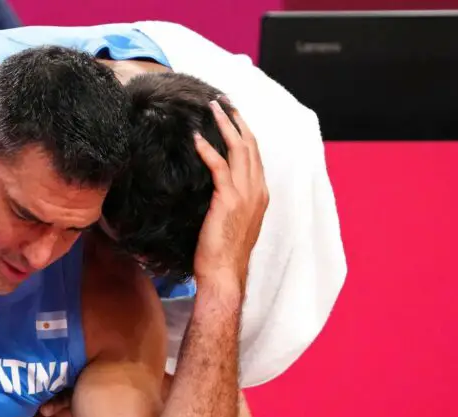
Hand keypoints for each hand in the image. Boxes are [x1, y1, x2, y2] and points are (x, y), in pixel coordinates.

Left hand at [192, 99, 268, 284]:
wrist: (224, 275)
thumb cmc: (222, 255)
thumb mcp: (230, 223)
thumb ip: (229, 202)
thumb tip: (216, 191)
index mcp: (260, 195)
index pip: (255, 156)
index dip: (244, 134)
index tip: (234, 117)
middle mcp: (257, 190)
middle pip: (250, 145)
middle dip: (237, 120)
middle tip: (224, 102)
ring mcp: (246, 194)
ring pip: (239, 149)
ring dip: (225, 125)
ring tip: (213, 108)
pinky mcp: (228, 199)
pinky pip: (218, 166)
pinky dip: (208, 149)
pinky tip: (197, 137)